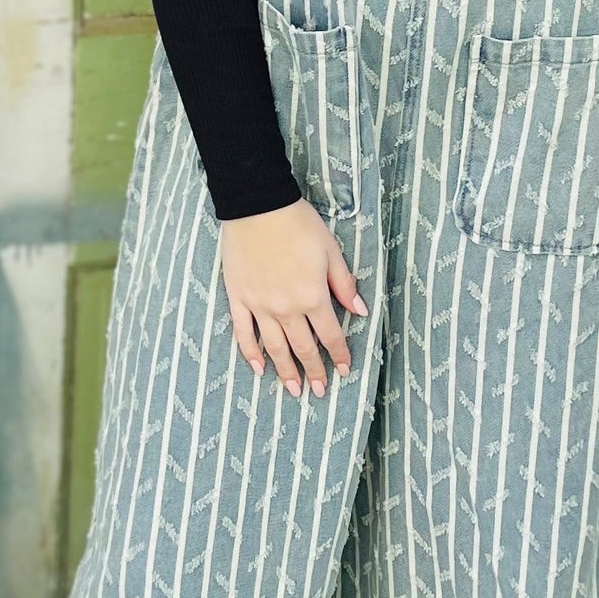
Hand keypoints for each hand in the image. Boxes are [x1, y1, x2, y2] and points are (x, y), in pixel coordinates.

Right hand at [220, 198, 366, 397]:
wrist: (257, 206)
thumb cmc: (298, 224)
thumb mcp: (330, 251)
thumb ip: (344, 285)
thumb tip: (359, 312)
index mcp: (313, 297)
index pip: (330, 335)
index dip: (340, 355)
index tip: (345, 370)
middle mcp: (287, 308)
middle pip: (303, 348)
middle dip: (314, 372)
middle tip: (320, 391)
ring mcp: (260, 306)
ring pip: (275, 347)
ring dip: (286, 371)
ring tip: (293, 390)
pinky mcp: (238, 298)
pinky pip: (244, 332)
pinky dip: (250, 352)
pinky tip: (258, 367)